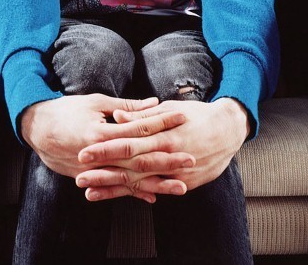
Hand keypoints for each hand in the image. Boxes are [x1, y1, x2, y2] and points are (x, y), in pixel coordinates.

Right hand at [21, 93, 196, 202]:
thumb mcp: (96, 102)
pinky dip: (135, 192)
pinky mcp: (92, 176)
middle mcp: (101, 154)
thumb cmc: (67, 110)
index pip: (139, 127)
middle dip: (167, 159)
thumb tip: (153, 104)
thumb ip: (125, 107)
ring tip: (181, 186)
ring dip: (157, 182)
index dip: (161, 122)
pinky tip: (153, 197)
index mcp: (102, 131)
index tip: (182, 118)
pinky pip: (117, 187)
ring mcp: (96, 168)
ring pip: (131, 178)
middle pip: (140, 157)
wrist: (37, 130)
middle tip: (191, 159)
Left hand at [76, 97, 249, 199]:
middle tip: (79, 176)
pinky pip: (157, 190)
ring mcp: (175, 172)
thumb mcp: (170, 109)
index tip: (84, 152)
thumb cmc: (197, 114)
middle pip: (130, 166)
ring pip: (140, 182)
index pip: (128, 142)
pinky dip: (138, 195)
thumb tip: (116, 117)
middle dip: (103, 172)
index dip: (105, 149)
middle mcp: (167, 155)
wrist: (229, 130)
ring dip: (114, 188)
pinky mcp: (184, 183)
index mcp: (162, 134)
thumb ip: (142, 117)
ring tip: (90, 192)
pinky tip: (119, 197)